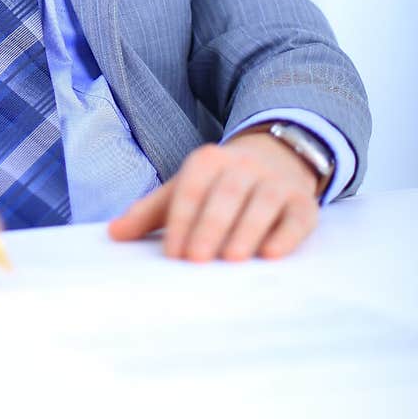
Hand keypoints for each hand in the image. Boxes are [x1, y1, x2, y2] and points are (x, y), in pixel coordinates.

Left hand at [108, 129, 320, 261]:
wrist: (276, 159)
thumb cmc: (218, 186)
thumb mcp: (183, 190)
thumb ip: (149, 212)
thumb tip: (113, 234)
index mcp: (208, 161)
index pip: (192, 188)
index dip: (182, 220)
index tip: (173, 254)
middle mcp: (243, 166)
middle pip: (227, 194)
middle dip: (211, 226)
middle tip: (197, 259)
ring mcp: (276, 182)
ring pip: (262, 202)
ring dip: (247, 230)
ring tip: (232, 259)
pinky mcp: (303, 203)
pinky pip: (297, 217)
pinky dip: (286, 235)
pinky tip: (272, 254)